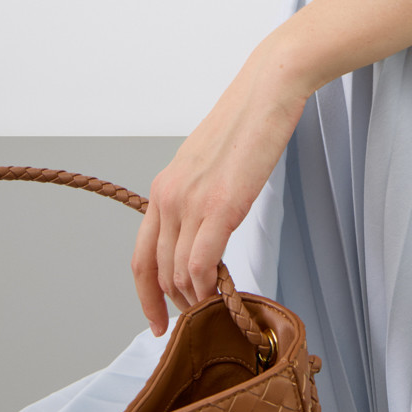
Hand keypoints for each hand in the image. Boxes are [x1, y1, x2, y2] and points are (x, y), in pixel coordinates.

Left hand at [130, 27, 312, 335]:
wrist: (269, 89)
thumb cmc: (248, 122)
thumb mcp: (209, 164)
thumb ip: (200, 198)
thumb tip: (207, 233)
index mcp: (163, 188)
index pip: (141, 257)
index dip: (146, 296)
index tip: (158, 320)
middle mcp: (167, 197)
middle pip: (157, 272)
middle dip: (172, 305)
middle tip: (195, 322)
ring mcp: (191, 202)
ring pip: (178, 273)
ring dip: (194, 300)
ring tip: (215, 309)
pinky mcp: (220, 205)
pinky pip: (201, 264)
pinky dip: (208, 287)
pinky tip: (222, 293)